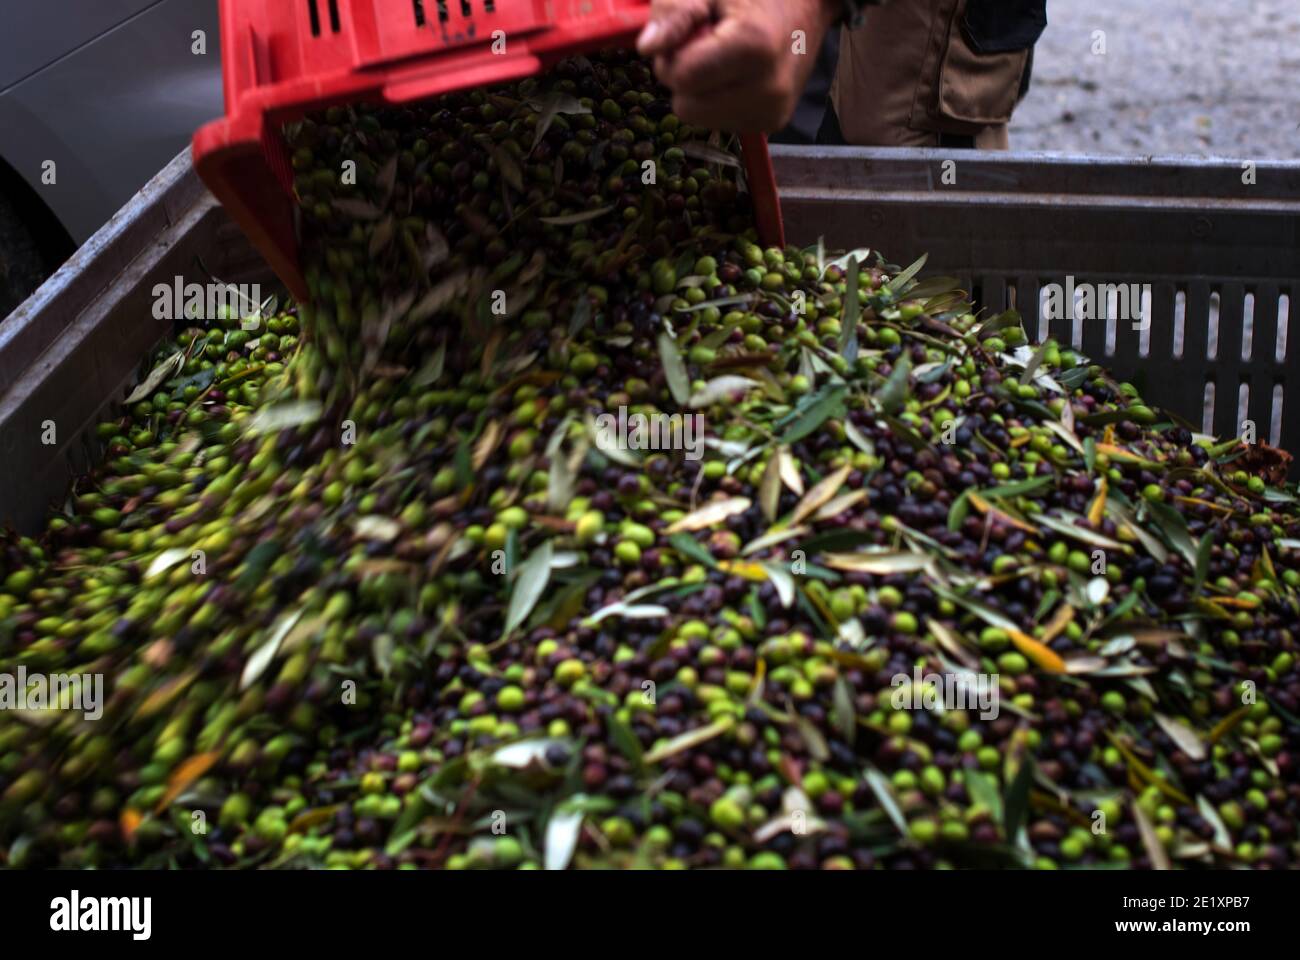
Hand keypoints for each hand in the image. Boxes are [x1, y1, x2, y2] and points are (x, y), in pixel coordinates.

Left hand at [636, 0, 839, 133]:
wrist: (807, 4)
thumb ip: (673, 14)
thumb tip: (648, 48)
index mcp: (753, 49)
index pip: (681, 79)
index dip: (673, 55)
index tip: (692, 33)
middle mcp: (767, 89)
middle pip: (686, 107)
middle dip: (685, 78)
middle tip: (707, 47)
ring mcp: (772, 111)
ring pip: (700, 118)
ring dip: (701, 90)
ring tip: (727, 58)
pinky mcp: (773, 122)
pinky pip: (720, 122)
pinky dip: (719, 99)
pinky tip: (738, 74)